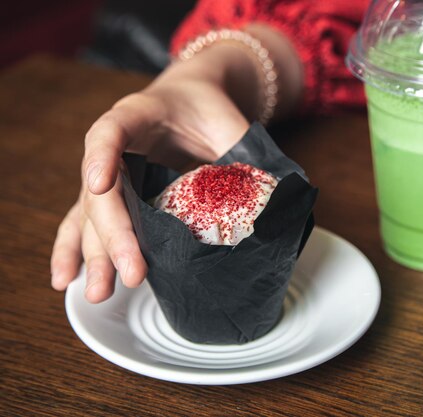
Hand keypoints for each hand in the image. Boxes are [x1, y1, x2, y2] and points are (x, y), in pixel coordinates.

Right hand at [50, 45, 255, 302]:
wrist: (190, 98)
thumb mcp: (231, 122)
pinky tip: (66, 278)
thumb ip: (247, 151)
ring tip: (96, 291)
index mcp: (138, 115)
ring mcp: (109, 171)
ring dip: (93, 254)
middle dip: (115, 235)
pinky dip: (77, 248)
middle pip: (102, 191)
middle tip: (132, 272)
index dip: (102, 156)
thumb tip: (278, 197)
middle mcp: (113, 144)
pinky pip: (86, 221)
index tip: (100, 184)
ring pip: (90, 214)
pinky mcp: (114, 193)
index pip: (111, 131)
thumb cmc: (207, 107)